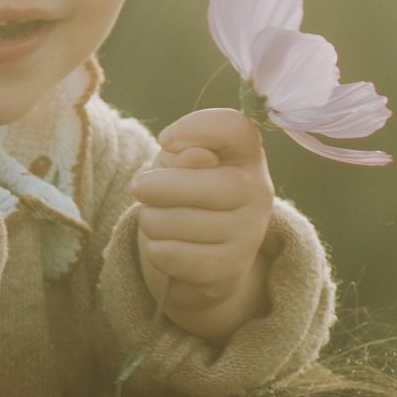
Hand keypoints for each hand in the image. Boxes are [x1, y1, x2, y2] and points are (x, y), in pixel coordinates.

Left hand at [131, 107, 273, 338]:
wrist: (209, 262)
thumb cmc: (189, 197)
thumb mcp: (181, 166)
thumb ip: (183, 152)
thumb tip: (195, 158)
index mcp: (248, 155)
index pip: (233, 127)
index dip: (195, 128)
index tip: (164, 142)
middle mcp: (258, 191)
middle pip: (194, 177)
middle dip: (153, 185)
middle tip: (138, 189)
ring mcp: (248, 233)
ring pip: (172, 220)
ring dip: (150, 220)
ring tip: (160, 222)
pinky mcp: (230, 269)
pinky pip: (169, 253)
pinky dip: (156, 250)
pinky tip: (169, 248)